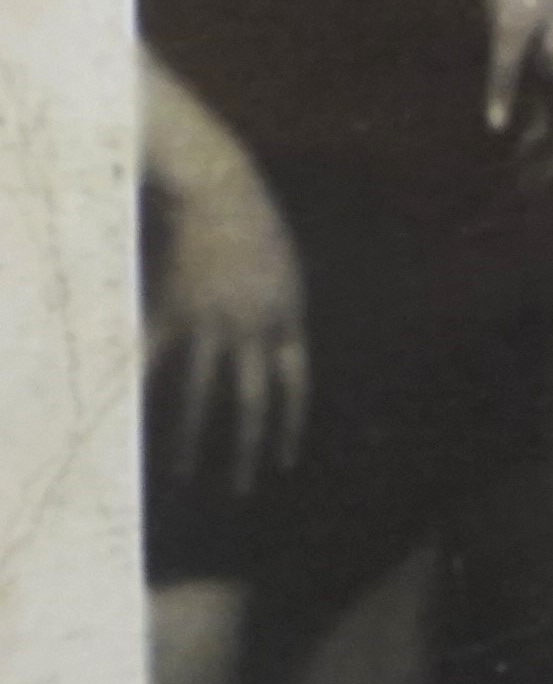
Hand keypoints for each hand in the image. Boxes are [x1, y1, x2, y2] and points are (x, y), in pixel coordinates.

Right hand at [150, 148, 307, 496]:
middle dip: (249, 449)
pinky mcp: (174, 312)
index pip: (294, 388)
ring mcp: (212, 325)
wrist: (224, 194)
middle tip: (243, 489)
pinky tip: (127, 424)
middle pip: (254, 403)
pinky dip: (140, 393)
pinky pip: (155, 362)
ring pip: (202, 395)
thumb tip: (274, 346)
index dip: (291, 427)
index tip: (284, 460)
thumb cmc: (256, 228)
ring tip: (184, 475)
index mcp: (287, 322)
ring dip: (192, 439)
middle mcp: (253, 332)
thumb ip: (279, 314)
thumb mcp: (284, 275)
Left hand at [481, 0, 552, 186]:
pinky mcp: (535, 44)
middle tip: (520, 193)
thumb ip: (501, 79)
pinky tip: (507, 127)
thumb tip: (495, 128)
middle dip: (545, 158)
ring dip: (535, 141)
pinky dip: (525, 117)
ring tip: (514, 171)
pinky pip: (537, 93)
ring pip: (550, 109)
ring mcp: (552, 54)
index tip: (533, 189)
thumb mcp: (504, 32)